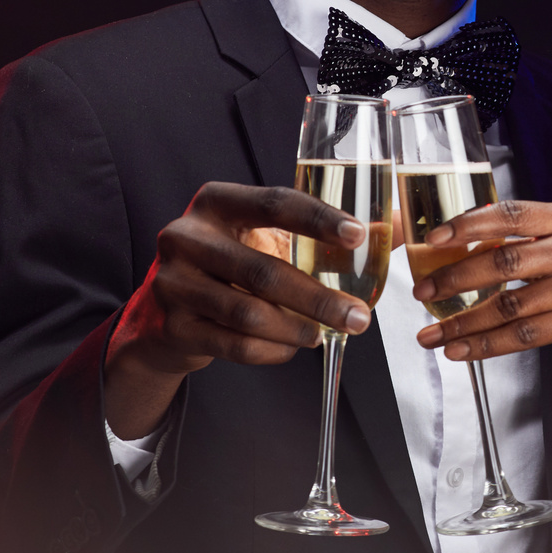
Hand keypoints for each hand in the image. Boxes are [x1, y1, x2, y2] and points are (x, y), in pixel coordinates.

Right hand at [105, 182, 373, 435]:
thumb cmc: (226, 268)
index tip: (359, 236)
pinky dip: (272, 350)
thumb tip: (392, 232)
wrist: (160, 316)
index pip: (274, 202)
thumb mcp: (258, 239)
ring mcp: (172, 282)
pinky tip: (290, 347)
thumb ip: (313, 236)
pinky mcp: (172, 325)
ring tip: (323, 334)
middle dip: (319, 297)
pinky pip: (235, 344)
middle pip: (263, 269)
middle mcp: (186, 236)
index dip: (318, 219)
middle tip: (359, 316)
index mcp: (215, 202)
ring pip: (249, 313)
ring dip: (296, 328)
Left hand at [410, 200, 551, 367]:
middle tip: (423, 292)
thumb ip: (534, 240)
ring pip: (509, 305)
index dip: (468, 225)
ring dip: (463, 322)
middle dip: (455, 278)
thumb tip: (465, 246)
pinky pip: (524, 335)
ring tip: (432, 333)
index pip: (511, 214)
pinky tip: (462, 350)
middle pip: (504, 260)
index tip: (434, 239)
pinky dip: (487, 345)